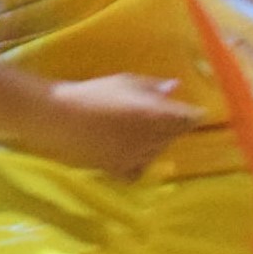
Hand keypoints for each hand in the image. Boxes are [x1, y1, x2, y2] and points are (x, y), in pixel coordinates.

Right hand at [17, 73, 202, 176]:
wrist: (60, 119)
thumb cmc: (94, 93)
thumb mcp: (125, 82)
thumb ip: (153, 87)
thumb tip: (175, 88)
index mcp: (158, 115)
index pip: (191, 119)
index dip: (192, 114)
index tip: (188, 110)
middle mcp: (153, 139)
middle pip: (175, 135)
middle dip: (171, 125)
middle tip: (151, 113)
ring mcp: (138, 158)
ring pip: (158, 151)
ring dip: (155, 141)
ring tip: (132, 128)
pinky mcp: (120, 170)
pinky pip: (139, 170)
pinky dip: (138, 163)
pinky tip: (127, 152)